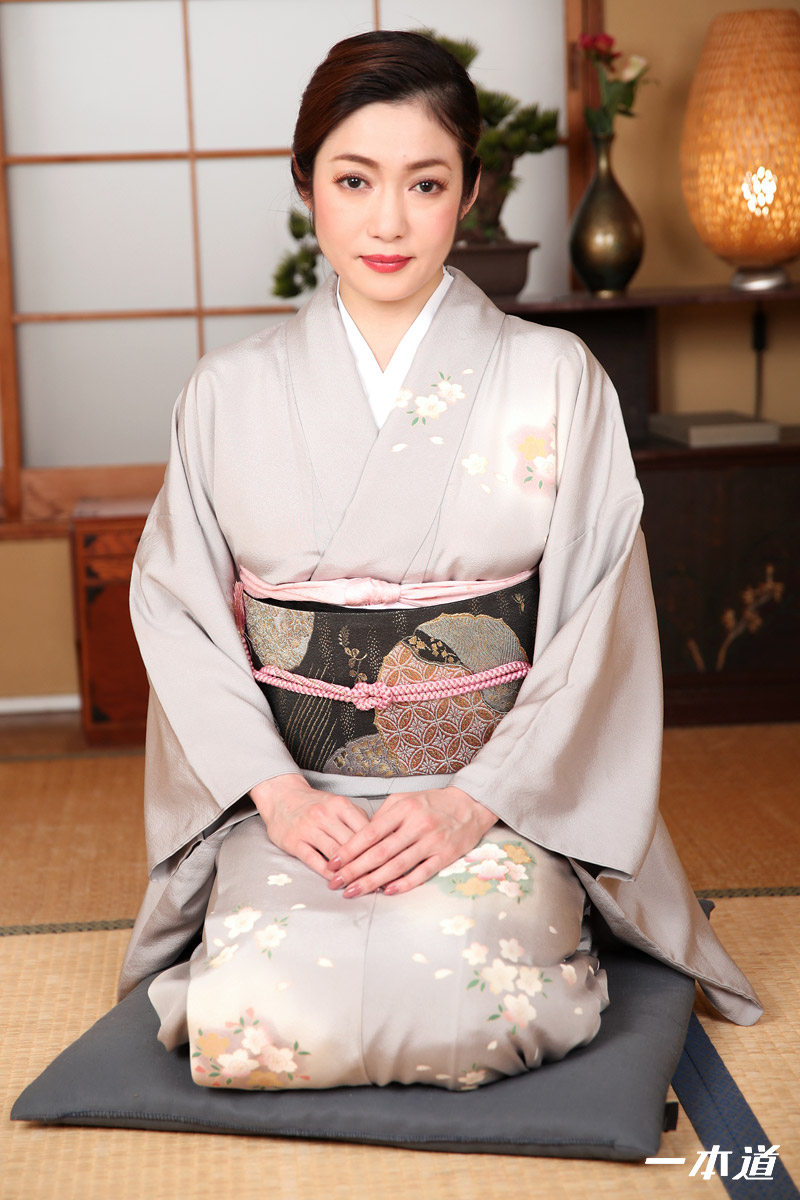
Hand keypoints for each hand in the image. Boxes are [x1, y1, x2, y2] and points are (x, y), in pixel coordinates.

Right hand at [250, 774, 370, 879]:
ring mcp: (308, 828)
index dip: (379, 849)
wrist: (281, 796)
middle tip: (380, 880)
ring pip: (335, 854)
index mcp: (340, 805)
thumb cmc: (314, 804)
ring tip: (361, 885)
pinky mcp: (294, 841)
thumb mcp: (338, 804)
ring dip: (349, 872)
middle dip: (367, 864)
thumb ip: (357, 819)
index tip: (391, 864)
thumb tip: (380, 839)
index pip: (366, 830)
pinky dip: (327, 873)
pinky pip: (314, 860)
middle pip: (352, 844)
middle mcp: (325, 815)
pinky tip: (337, 881)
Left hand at [327, 786, 496, 898]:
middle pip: (380, 852)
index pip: (370, 832)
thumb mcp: (405, 799)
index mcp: (403, 808)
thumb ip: (383, 817)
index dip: (349, 850)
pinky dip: (403, 884)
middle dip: (354, 870)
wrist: (470, 804)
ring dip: (372, 881)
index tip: (333, 863)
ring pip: (397, 865)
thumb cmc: (432, 803)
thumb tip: (359, 838)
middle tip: (335, 883)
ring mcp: (431, 841)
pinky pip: (421, 873)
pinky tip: (386, 892)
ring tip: (353, 891)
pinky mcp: (444, 856)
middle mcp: (416, 824)